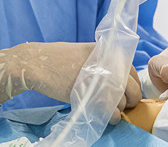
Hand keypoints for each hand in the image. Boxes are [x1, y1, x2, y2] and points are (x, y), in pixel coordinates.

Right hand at [0, 42, 139, 122]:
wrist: (35, 63)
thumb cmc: (57, 59)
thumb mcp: (84, 53)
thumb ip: (104, 63)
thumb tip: (121, 80)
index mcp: (107, 51)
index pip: (132, 71)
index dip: (131, 84)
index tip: (126, 92)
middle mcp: (108, 63)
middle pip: (132, 87)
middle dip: (131, 100)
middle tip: (122, 105)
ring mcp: (101, 79)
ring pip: (123, 101)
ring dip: (120, 109)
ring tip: (110, 110)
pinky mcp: (91, 95)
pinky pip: (110, 111)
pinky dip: (110, 116)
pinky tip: (104, 115)